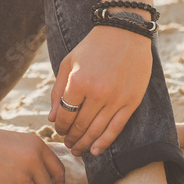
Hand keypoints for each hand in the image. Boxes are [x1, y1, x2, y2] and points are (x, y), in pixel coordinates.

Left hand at [48, 26, 152, 156]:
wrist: (125, 33)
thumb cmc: (92, 47)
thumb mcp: (68, 63)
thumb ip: (57, 91)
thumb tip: (52, 118)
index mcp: (78, 82)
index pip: (64, 114)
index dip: (59, 126)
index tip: (58, 130)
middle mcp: (98, 93)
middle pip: (80, 125)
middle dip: (71, 137)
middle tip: (67, 144)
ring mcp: (116, 99)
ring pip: (97, 131)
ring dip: (85, 143)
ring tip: (77, 150)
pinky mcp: (132, 102)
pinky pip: (116, 128)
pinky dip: (104, 142)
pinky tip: (95, 150)